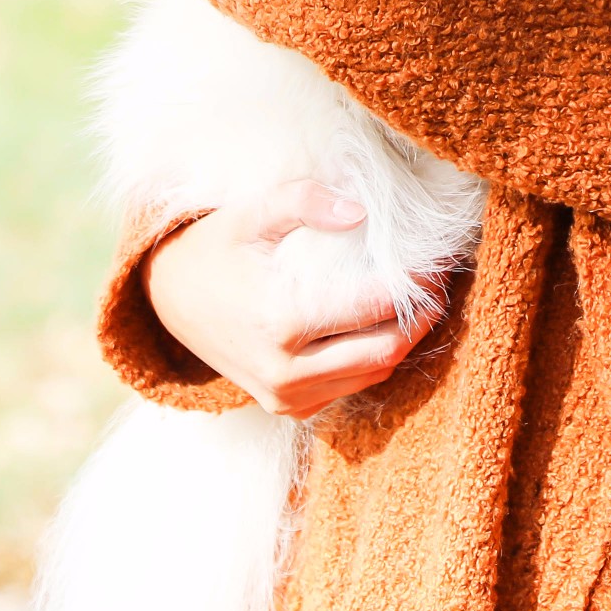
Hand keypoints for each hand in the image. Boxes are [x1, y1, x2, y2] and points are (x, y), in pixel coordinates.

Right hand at [141, 182, 441, 419]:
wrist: (169, 302)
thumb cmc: (216, 248)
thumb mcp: (251, 213)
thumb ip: (304, 201)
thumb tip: (361, 212)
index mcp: (279, 320)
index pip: (373, 306)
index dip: (415, 282)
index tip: (439, 257)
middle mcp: (284, 371)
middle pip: (385, 349)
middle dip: (422, 314)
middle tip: (442, 278)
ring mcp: (286, 397)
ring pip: (374, 373)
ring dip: (406, 338)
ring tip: (422, 297)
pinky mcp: (288, 408)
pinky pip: (352, 386)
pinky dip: (376, 358)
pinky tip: (387, 323)